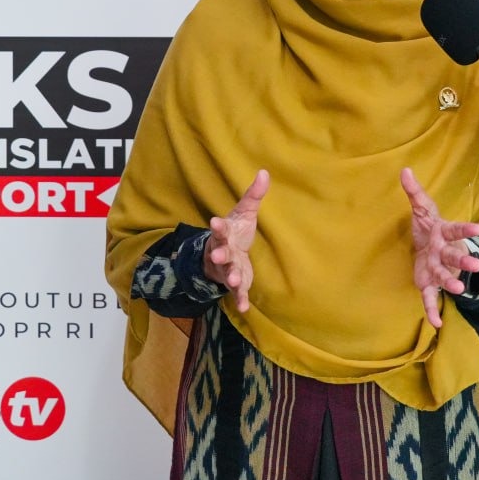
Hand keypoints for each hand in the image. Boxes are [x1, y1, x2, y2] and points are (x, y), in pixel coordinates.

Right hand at [204, 169, 267, 312]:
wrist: (225, 254)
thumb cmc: (236, 230)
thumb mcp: (245, 212)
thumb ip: (253, 195)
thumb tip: (264, 172)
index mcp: (224, 233)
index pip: (220, 229)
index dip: (217, 226)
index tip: (214, 222)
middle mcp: (222, 252)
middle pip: (219, 253)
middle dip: (219, 255)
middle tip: (219, 255)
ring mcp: (227, 269)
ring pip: (227, 273)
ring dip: (230, 277)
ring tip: (235, 281)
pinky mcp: (235, 283)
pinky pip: (236, 292)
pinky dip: (239, 300)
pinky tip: (245, 308)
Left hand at [403, 167, 478, 328]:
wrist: (428, 248)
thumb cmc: (428, 227)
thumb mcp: (421, 208)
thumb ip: (414, 192)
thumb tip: (404, 170)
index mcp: (443, 233)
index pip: (456, 229)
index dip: (466, 229)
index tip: (478, 229)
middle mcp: (445, 253)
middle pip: (454, 256)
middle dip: (465, 261)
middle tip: (476, 265)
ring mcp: (439, 270)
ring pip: (445, 277)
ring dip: (452, 283)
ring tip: (460, 291)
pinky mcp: (429, 284)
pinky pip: (431, 298)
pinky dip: (433, 311)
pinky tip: (436, 325)